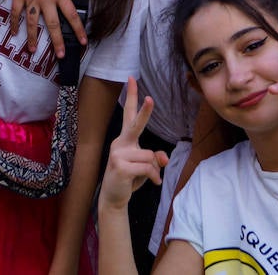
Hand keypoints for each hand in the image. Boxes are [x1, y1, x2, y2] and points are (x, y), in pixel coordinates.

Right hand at [11, 0, 93, 56]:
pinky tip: (14, 33)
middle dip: (57, 41)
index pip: (72, 16)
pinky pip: (15, 12)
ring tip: (33, 51)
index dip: (78, 30)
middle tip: (60, 55)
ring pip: (32, 23)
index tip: (82, 42)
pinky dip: (14, 23)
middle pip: (53, 25)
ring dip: (33, 37)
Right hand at [100, 77, 168, 211]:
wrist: (113, 198)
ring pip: (150, 156)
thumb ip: (155, 158)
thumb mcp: (146, 167)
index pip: (129, 114)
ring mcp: (118, 154)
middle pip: (135, 124)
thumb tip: (163, 158)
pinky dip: (154, 177)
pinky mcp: (120, 167)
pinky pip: (148, 168)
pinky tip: (151, 183)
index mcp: (125, 139)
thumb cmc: (130, 178)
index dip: (131, 96)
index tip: (132, 78)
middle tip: (150, 98)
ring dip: (154, 169)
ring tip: (147, 177)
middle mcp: (120, 143)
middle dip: (144, 111)